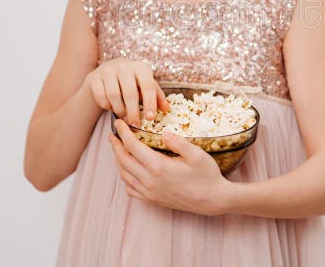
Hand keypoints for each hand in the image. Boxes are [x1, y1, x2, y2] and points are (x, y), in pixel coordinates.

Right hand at [83, 58, 169, 124]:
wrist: (108, 71)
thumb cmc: (133, 81)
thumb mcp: (146, 85)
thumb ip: (157, 96)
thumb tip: (166, 108)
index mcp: (141, 67)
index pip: (148, 86)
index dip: (150, 103)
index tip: (151, 118)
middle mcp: (124, 66)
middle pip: (130, 93)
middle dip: (133, 112)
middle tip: (135, 124)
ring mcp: (108, 70)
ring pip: (114, 96)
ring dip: (119, 110)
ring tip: (124, 116)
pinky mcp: (95, 77)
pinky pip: (101, 97)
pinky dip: (107, 106)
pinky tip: (111, 107)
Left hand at [109, 119, 230, 215]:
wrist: (212, 200)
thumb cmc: (206, 176)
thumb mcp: (197, 155)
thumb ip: (179, 142)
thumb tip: (164, 132)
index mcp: (159, 167)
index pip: (133, 147)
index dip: (123, 133)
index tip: (119, 123)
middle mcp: (150, 181)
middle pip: (124, 161)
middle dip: (116, 146)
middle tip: (113, 135)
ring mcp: (150, 192)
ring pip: (125, 175)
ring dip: (119, 161)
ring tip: (118, 150)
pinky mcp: (153, 200)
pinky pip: (131, 189)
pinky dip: (126, 177)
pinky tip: (129, 171)